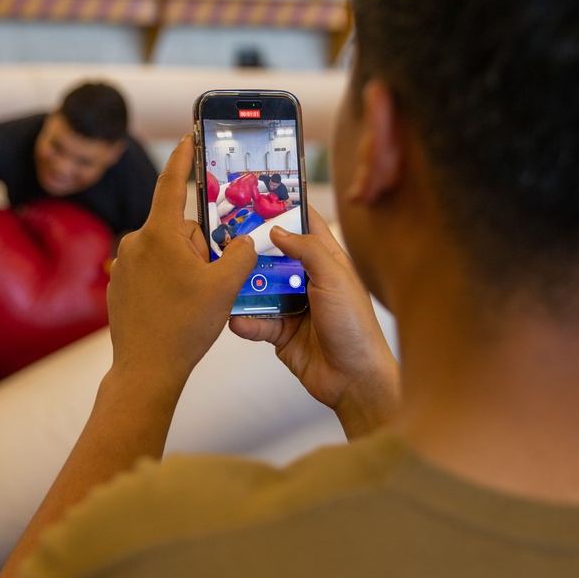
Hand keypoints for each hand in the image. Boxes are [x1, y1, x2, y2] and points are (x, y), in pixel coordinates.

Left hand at [107, 134, 257, 387]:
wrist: (146, 369)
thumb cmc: (185, 326)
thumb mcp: (226, 286)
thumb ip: (241, 253)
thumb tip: (240, 241)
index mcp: (160, 234)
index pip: (172, 183)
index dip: (183, 157)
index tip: (188, 137)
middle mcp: (136, 242)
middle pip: (180, 229)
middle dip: (200, 249)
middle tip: (208, 282)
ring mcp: (124, 264)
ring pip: (168, 252)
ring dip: (185, 268)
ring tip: (190, 302)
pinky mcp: (119, 285)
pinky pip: (152, 272)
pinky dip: (167, 284)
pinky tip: (173, 310)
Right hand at [229, 208, 399, 437]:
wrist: (353, 379)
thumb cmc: (354, 326)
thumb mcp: (334, 278)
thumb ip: (307, 250)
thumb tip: (276, 230)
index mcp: (328, 262)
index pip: (305, 226)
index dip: (284, 211)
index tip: (257, 198)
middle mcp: (308, 280)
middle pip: (274, 256)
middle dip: (252, 249)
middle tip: (225, 238)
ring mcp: (293, 306)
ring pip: (260, 288)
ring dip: (243, 287)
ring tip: (224, 280)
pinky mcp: (280, 332)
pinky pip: (256, 321)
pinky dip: (245, 321)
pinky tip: (236, 320)